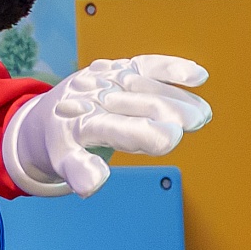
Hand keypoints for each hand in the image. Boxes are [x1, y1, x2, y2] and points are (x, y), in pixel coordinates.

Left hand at [3, 56, 213, 196]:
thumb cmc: (63, 144)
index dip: (144, 133)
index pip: (114, 127)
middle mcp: (91, 96)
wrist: (48, 115)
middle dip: (170, 110)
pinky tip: (197, 76)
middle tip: (198, 120)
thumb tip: (94, 184)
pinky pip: (146, 65)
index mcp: (78, 123)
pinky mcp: (117, 67)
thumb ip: (80, 172)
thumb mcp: (63, 163)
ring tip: (202, 113)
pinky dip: (171, 68)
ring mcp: (105, 78)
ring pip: (145, 83)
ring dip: (177, 95)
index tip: (171, 139)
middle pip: (137, 102)